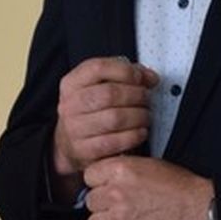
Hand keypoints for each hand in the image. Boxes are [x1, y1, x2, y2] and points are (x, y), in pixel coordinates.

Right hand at [52, 57, 157, 183]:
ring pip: (115, 118)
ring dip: (138, 116)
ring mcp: (74, 129)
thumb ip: (125, 76)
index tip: (141, 78)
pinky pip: (115, 142)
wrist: (71, 144)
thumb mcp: (100, 87)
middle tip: (147, 99)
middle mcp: (69, 105)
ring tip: (145, 116)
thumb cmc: (92, 111)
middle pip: (110, 93)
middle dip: (136, 95)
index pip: (98, 68)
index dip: (125, 71)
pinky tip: (140, 132)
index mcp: (71, 83)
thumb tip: (151, 77)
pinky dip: (134, 136)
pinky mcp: (84, 151)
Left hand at [84, 156, 214, 219]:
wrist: (199, 210)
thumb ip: (127, 170)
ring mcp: (120, 217)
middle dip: (102, 207)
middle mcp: (116, 192)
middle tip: (117, 209)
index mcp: (121, 170)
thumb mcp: (152, 165)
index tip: (104, 189)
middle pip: (90, 202)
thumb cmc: (183, 189)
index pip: (89, 176)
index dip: (97, 184)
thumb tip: (112, 176)